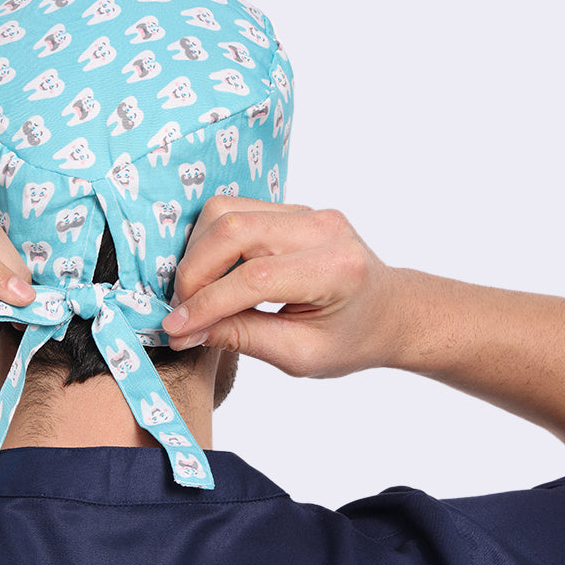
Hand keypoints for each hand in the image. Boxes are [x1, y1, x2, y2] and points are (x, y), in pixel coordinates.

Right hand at [163, 197, 406, 377]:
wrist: (389, 312)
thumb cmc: (351, 339)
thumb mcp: (299, 355)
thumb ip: (243, 338)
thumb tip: (186, 330)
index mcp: (334, 270)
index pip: (254, 278)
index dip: (206, 304)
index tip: (175, 329)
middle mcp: (322, 229)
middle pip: (232, 229)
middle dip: (194, 272)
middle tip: (182, 311)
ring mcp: (307, 211)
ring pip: (226, 211)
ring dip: (198, 253)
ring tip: (196, 294)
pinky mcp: (292, 208)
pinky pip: (235, 211)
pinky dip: (211, 243)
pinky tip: (213, 276)